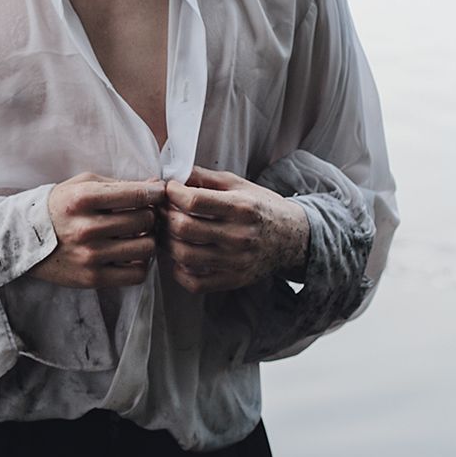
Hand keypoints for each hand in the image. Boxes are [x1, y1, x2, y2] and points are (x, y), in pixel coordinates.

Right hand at [33, 173, 164, 288]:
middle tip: (143, 216)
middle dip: (149, 216)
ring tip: (137, 236)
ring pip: (145, 248)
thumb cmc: (59, 206)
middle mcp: (87, 227)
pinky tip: (131, 255)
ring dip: (146, 240)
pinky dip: (140, 264)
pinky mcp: (92, 277)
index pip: (136, 194)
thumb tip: (155, 185)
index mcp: (83, 198)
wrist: (23, 238)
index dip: (155, 194)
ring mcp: (89, 255)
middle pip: (144, 221)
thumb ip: (119, 184)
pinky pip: (136, 274)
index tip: (158, 194)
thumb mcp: (83, 184)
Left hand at [158, 166, 309, 294]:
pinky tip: (182, 255)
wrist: (292, 238)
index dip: (171, 193)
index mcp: (241, 207)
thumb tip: (172, 174)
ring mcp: (235, 262)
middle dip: (164, 216)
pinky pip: (194, 282)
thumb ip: (204, 177)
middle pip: (183, 228)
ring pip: (184, 256)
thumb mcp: (238, 184)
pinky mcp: (233, 280)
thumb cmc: (260, 207)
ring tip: (168, 231)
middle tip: (163, 210)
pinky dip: (179, 270)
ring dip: (167, 242)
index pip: (193, 201)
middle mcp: (239, 236)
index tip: (169, 189)